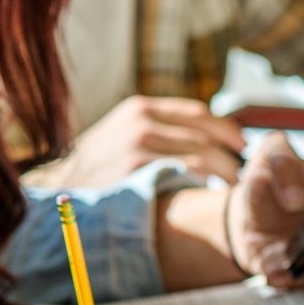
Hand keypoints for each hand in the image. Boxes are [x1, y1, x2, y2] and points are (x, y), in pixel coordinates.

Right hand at [51, 96, 247, 186]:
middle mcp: (141, 121)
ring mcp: (139, 145)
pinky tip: (212, 196)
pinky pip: (188, 175)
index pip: (198, 113)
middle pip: (206, 135)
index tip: (242, 145)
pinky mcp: (138, 170)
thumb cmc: (97, 168)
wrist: (58, 190)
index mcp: (140, 108)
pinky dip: (206, 185)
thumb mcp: (121, 136)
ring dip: (225, 173)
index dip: (227, 129)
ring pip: (202, 156)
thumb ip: (156, 130)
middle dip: (231, 155)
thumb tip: (204, 137)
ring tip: (233, 187)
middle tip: (245, 172)